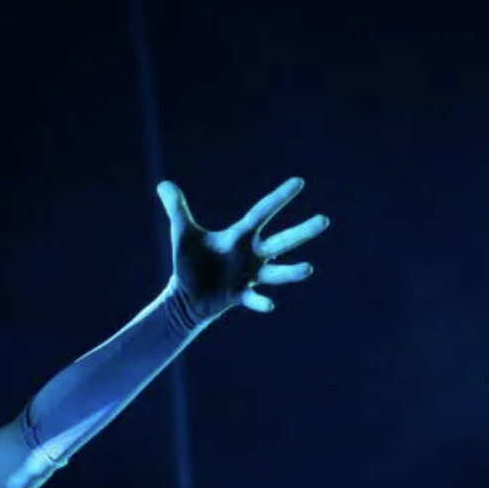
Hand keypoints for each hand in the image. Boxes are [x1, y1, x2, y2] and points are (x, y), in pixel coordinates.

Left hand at [157, 177, 329, 319]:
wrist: (186, 296)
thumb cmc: (189, 263)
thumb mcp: (183, 234)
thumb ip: (177, 210)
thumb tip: (163, 184)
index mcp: (240, 236)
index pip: (262, 212)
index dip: (279, 198)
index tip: (299, 182)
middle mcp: (251, 255)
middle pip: (282, 240)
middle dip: (302, 231)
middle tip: (325, 220)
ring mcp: (248, 276)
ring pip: (277, 272)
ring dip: (291, 271)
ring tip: (308, 268)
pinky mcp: (239, 295)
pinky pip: (253, 298)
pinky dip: (260, 302)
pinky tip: (269, 305)